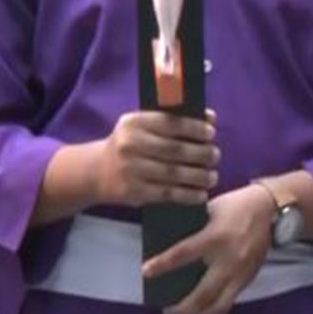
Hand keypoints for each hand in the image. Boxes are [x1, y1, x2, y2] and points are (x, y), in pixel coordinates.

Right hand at [93, 110, 217, 207]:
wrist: (97, 172)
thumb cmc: (129, 144)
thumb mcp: (141, 126)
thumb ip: (171, 120)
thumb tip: (210, 118)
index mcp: (134, 123)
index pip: (170, 123)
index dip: (195, 128)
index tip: (211, 133)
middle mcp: (131, 145)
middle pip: (175, 150)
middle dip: (201, 153)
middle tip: (215, 155)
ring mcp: (131, 170)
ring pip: (174, 174)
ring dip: (199, 176)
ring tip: (213, 177)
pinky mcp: (134, 192)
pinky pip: (167, 194)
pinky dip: (188, 195)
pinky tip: (201, 194)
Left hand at [143, 183, 273, 313]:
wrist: (268, 209)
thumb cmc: (234, 206)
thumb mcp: (210, 210)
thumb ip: (192, 226)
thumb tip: (168, 240)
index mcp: (214, 237)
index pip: (183, 254)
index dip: (162, 265)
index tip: (146, 272)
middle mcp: (227, 260)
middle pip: (201, 294)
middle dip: (181, 308)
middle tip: (166, 310)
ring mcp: (240, 273)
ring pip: (218, 306)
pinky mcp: (248, 279)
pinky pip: (229, 301)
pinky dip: (214, 308)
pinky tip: (204, 307)